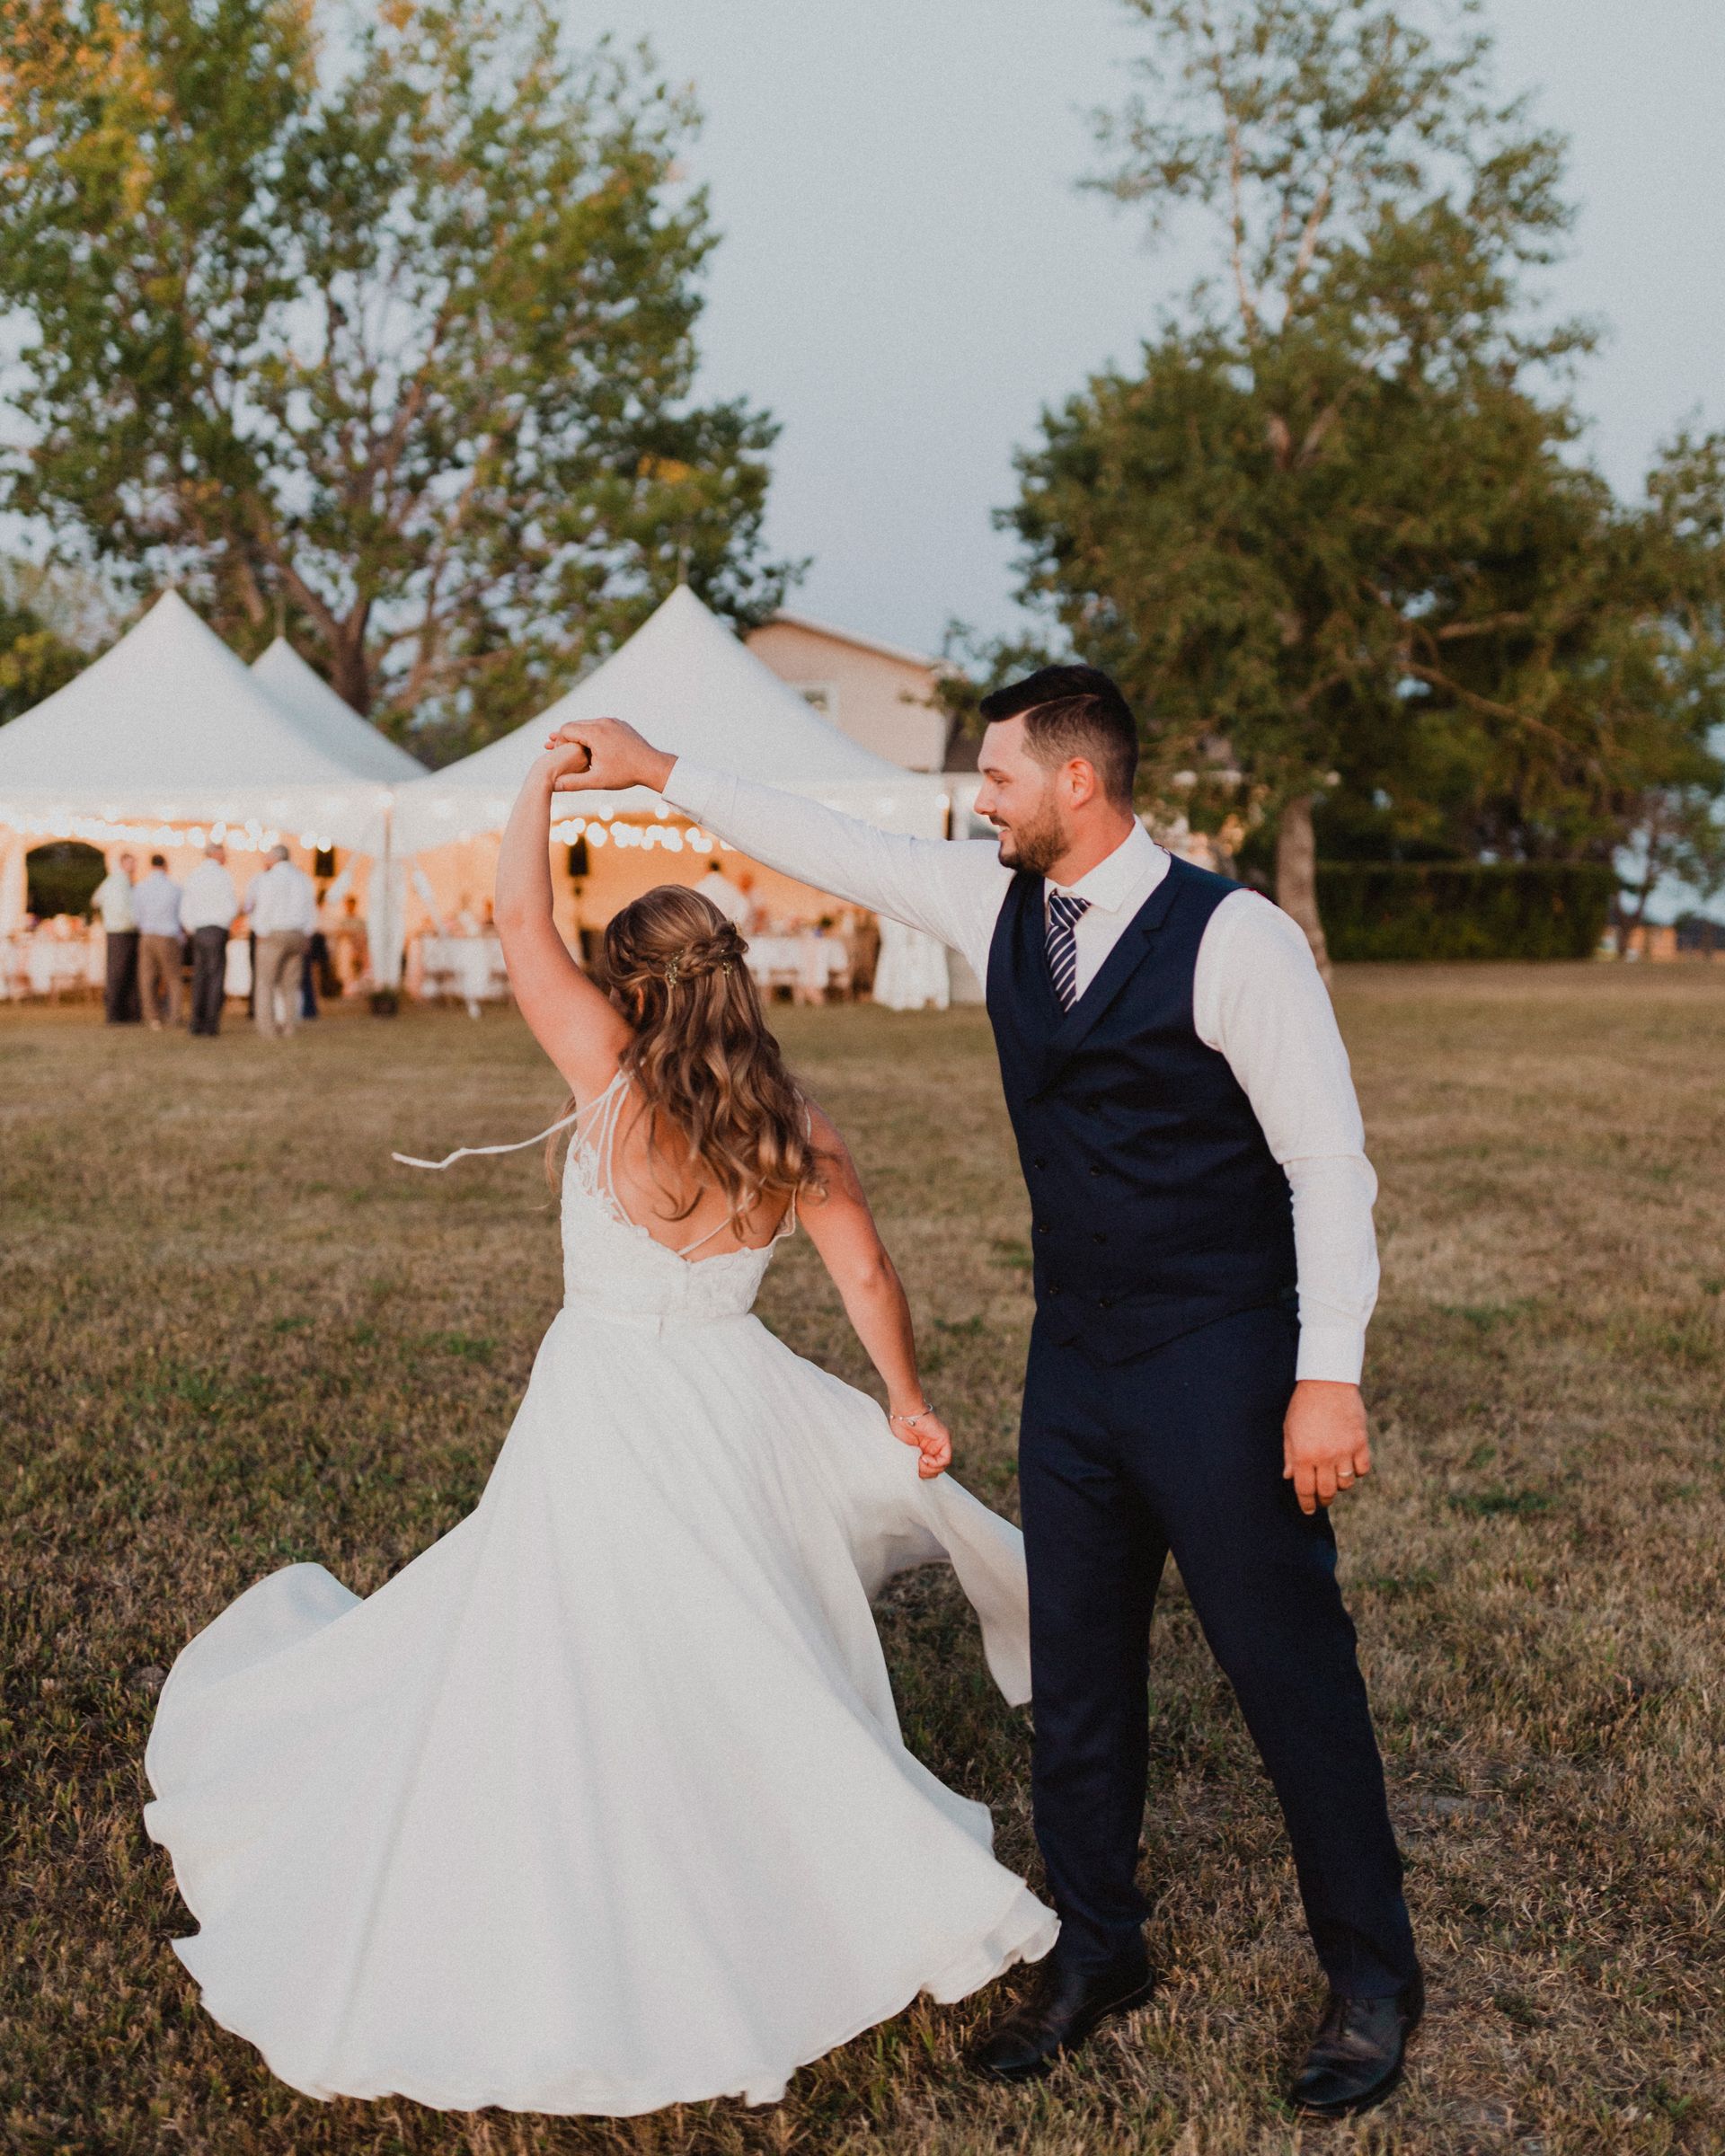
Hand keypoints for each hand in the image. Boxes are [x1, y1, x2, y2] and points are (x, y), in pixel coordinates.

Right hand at [541, 716, 672, 794]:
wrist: (652, 766)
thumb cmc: (625, 774)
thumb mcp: (597, 780)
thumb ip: (573, 782)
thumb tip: (553, 786)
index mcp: (595, 732)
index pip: (566, 729)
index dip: (558, 742)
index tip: (557, 755)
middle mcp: (603, 722)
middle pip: (576, 725)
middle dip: (566, 738)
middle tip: (553, 748)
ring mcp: (613, 721)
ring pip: (588, 725)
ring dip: (579, 737)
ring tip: (570, 749)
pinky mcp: (620, 724)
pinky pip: (601, 726)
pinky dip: (592, 735)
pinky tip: (589, 747)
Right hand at [889, 1403, 952, 1479]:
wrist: (904, 1412)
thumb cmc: (899, 1427)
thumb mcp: (903, 1450)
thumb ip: (910, 1462)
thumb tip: (915, 1476)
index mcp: (922, 1450)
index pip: (927, 1470)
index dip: (919, 1473)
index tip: (909, 1470)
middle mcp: (932, 1448)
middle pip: (934, 1471)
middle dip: (924, 1473)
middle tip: (914, 1467)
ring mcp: (939, 1444)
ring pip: (940, 1467)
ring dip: (928, 1469)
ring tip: (918, 1461)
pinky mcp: (944, 1440)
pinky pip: (945, 1459)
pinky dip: (935, 1463)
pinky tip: (924, 1458)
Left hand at [1282, 1379, 1370, 1514]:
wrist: (1327, 1382)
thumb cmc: (1303, 1406)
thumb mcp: (1289, 1430)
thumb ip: (1290, 1456)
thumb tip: (1289, 1478)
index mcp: (1304, 1455)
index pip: (1305, 1490)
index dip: (1306, 1504)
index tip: (1308, 1510)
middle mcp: (1325, 1457)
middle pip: (1327, 1492)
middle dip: (1323, 1500)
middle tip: (1322, 1501)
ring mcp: (1344, 1451)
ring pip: (1346, 1484)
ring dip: (1340, 1487)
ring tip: (1335, 1480)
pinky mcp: (1360, 1443)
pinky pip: (1362, 1470)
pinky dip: (1357, 1473)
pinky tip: (1350, 1468)